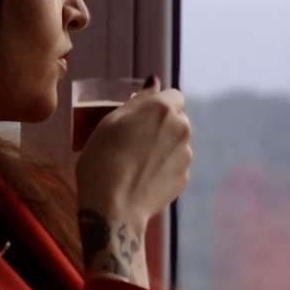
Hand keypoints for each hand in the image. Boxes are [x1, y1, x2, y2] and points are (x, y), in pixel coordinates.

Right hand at [75, 80, 191, 284]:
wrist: (113, 207)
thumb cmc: (103, 159)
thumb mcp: (110, 121)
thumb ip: (138, 100)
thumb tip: (154, 82)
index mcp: (163, 108)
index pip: (174, 95)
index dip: (158, 105)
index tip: (141, 117)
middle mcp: (182, 128)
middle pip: (177, 120)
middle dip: (162, 126)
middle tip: (135, 141)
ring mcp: (186, 156)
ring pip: (177, 144)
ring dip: (163, 148)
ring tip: (137, 163)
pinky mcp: (184, 178)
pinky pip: (175, 166)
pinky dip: (163, 168)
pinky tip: (143, 178)